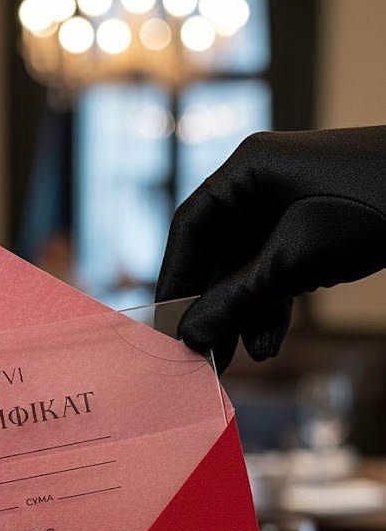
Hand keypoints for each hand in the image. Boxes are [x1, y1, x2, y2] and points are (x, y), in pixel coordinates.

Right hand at [155, 126, 385, 371]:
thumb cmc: (373, 207)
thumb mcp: (296, 259)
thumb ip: (237, 299)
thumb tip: (189, 335)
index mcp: (249, 169)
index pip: (191, 227)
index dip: (174, 279)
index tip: (165, 326)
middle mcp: (263, 185)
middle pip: (218, 254)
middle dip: (212, 308)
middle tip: (200, 356)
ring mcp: (291, 208)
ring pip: (248, 269)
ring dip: (243, 316)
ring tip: (238, 361)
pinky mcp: (315, 231)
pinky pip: (279, 273)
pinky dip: (272, 309)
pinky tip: (268, 345)